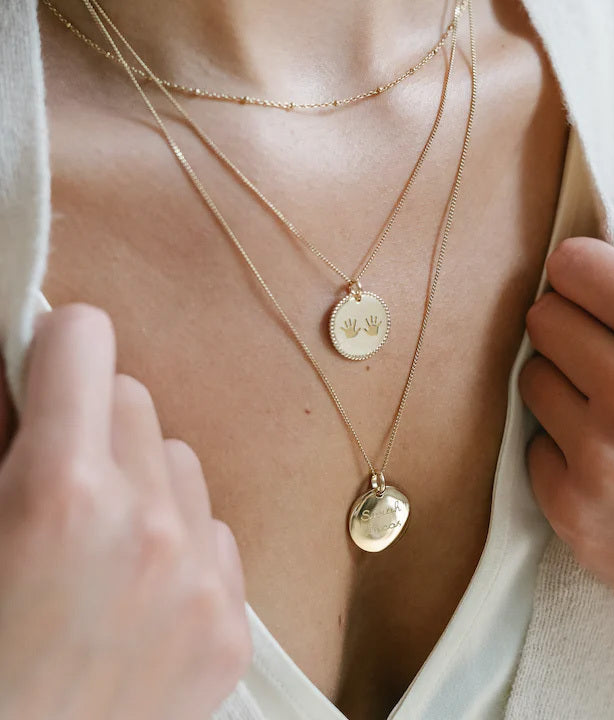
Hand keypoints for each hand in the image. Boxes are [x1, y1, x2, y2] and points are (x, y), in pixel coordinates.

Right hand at [0, 304, 251, 719]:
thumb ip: (0, 447)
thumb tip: (28, 392)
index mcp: (60, 497)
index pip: (85, 344)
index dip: (57, 347)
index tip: (48, 362)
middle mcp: (147, 529)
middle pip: (136, 403)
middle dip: (93, 424)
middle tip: (59, 478)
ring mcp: (199, 582)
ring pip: (181, 466)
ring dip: (143, 483)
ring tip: (98, 547)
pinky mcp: (230, 630)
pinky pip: (215, 536)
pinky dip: (180, 545)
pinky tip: (137, 595)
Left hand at [519, 183, 613, 702]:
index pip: (574, 264)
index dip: (583, 276)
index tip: (595, 293)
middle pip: (541, 316)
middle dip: (569, 329)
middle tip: (605, 356)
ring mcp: (602, 457)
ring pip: (528, 377)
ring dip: (560, 386)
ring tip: (607, 411)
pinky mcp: (574, 511)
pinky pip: (531, 446)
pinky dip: (561, 450)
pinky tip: (606, 465)